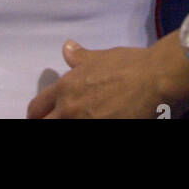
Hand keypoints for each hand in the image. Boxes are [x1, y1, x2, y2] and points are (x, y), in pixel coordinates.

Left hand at [26, 40, 165, 119]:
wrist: (153, 80)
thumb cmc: (127, 65)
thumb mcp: (100, 57)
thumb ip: (79, 57)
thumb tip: (66, 48)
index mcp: (65, 89)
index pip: (36, 108)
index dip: (35, 115)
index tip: (39, 117)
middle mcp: (69, 110)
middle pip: (44, 125)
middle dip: (45, 124)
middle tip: (54, 122)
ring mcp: (85, 125)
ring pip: (60, 132)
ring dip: (64, 127)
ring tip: (75, 121)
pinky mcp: (102, 132)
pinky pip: (85, 140)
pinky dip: (86, 130)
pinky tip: (99, 123)